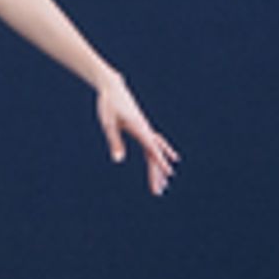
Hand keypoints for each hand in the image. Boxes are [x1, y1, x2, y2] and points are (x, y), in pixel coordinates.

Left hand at [96, 72, 178, 196]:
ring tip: (165, 183)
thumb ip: (114, 142)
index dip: (159, 163)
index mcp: (139, 129)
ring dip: (160, 166)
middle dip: (157, 173)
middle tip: (159, 191)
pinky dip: (163, 152)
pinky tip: (171, 157)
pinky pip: (155, 143)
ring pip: (156, 150)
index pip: (152, 149)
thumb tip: (118, 160)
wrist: (112, 86)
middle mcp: (145, 129)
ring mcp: (145, 128)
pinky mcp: (142, 127)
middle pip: (155, 154)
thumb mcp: (108, 124)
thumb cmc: (108, 104)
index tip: (168, 175)